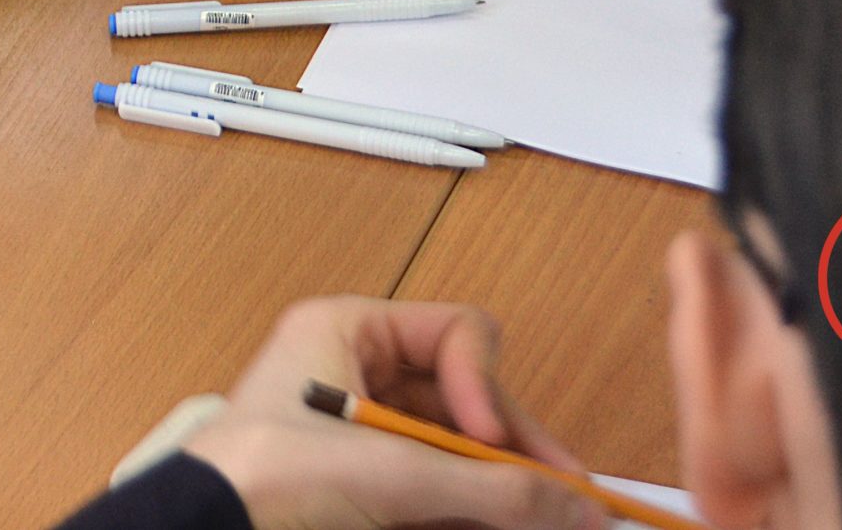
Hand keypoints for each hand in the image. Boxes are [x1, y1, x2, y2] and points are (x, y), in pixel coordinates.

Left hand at [182, 299, 606, 529]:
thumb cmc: (264, 482)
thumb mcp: (391, 475)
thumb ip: (493, 489)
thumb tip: (577, 507)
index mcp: (347, 332)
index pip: (455, 334)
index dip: (486, 385)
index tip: (493, 443)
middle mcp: (357, 375)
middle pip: (469, 403)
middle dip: (515, 455)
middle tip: (570, 504)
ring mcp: (360, 438)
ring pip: (458, 457)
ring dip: (502, 492)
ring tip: (552, 524)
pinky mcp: (360, 493)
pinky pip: (434, 496)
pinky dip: (468, 515)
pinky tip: (505, 527)